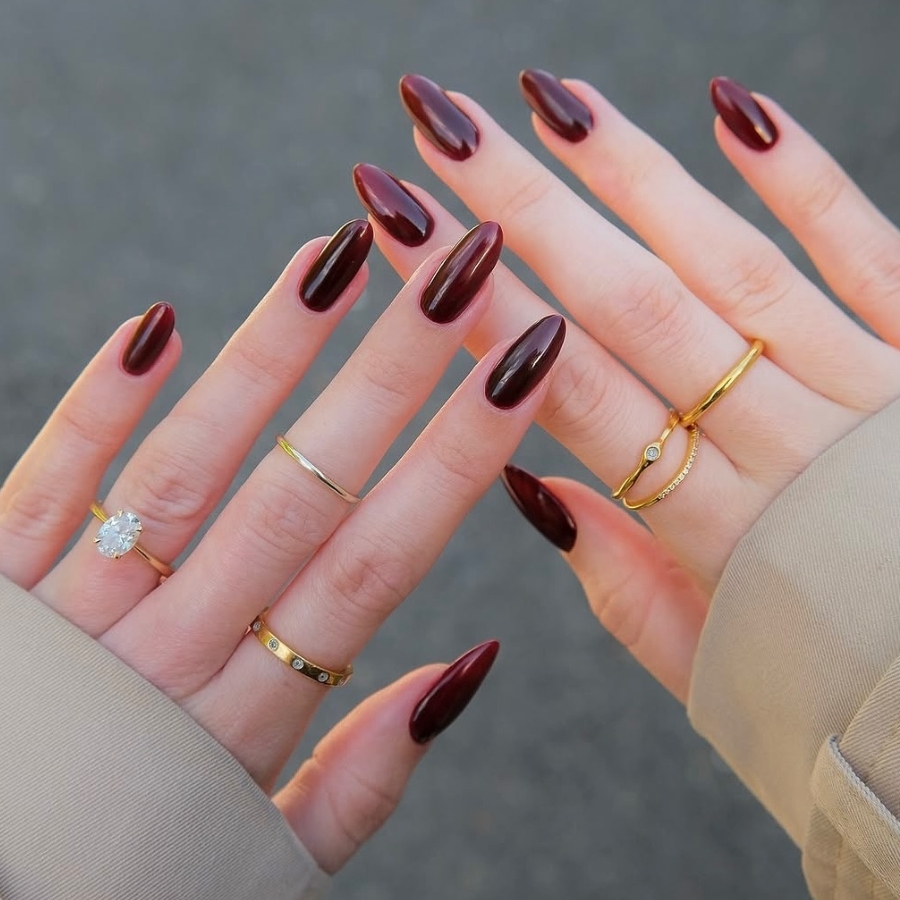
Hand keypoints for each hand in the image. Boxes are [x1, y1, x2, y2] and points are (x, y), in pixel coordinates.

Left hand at [0, 219, 563, 871]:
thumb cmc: (127, 877)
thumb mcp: (264, 859)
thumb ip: (363, 779)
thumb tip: (468, 668)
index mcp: (250, 724)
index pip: (376, 566)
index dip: (454, 461)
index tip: (518, 369)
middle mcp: (168, 659)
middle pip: (302, 495)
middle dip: (393, 376)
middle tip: (459, 272)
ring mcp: (73, 621)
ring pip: (188, 470)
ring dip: (266, 358)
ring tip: (338, 259)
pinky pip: (44, 487)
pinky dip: (97, 408)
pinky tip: (156, 326)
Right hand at [354, 72, 899, 702]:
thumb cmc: (842, 692)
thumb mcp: (713, 673)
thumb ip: (623, 588)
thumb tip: (529, 487)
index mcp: (715, 528)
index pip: (570, 395)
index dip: (481, 311)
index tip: (409, 239)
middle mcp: (782, 443)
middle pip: (630, 306)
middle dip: (522, 211)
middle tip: (440, 133)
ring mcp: (866, 388)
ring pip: (729, 264)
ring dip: (632, 174)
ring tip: (546, 100)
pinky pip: (868, 248)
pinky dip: (804, 177)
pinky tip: (733, 108)